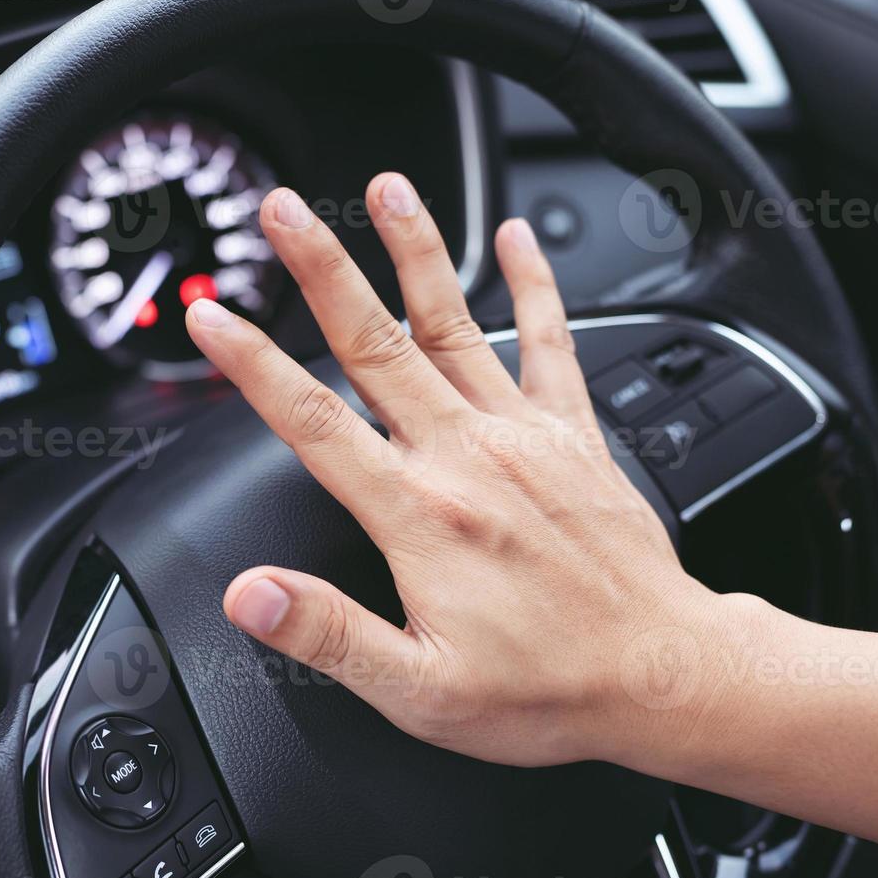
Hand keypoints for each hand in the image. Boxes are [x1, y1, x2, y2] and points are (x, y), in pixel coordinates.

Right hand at [185, 173, 723, 767]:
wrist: (667, 676)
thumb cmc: (548, 689)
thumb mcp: (419, 689)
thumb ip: (327, 633)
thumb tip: (250, 595)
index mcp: (418, 513)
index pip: (312, 421)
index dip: (251, 365)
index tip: (211, 317)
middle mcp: (466, 457)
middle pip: (374, 344)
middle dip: (320, 269)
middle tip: (281, 210)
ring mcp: (523, 436)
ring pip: (453, 323)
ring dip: (414, 250)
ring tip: (385, 187)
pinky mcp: (573, 436)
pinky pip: (551, 341)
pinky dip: (535, 285)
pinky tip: (517, 239)